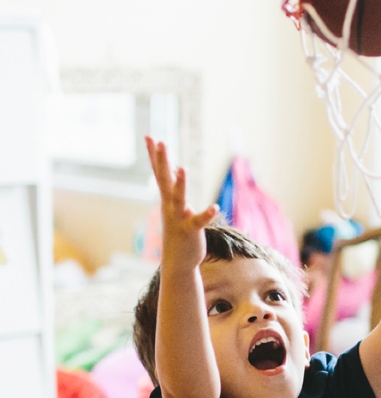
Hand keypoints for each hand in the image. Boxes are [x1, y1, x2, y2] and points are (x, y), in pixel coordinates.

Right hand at [147, 137, 218, 270]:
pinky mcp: (191, 230)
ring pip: (179, 198)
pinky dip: (206, 214)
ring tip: (183, 168)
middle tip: (160, 141)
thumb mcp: (177, 207)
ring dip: (181, 184)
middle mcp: (170, 206)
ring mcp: (179, 218)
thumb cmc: (179, 231)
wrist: (178, 261)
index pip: (159, 173)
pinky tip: (214, 207)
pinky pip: (199, 221)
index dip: (155, 156)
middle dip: (162, 161)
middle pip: (165, 180)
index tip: (149, 136)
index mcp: (167, 199)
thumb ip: (177, 188)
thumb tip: (178, 169)